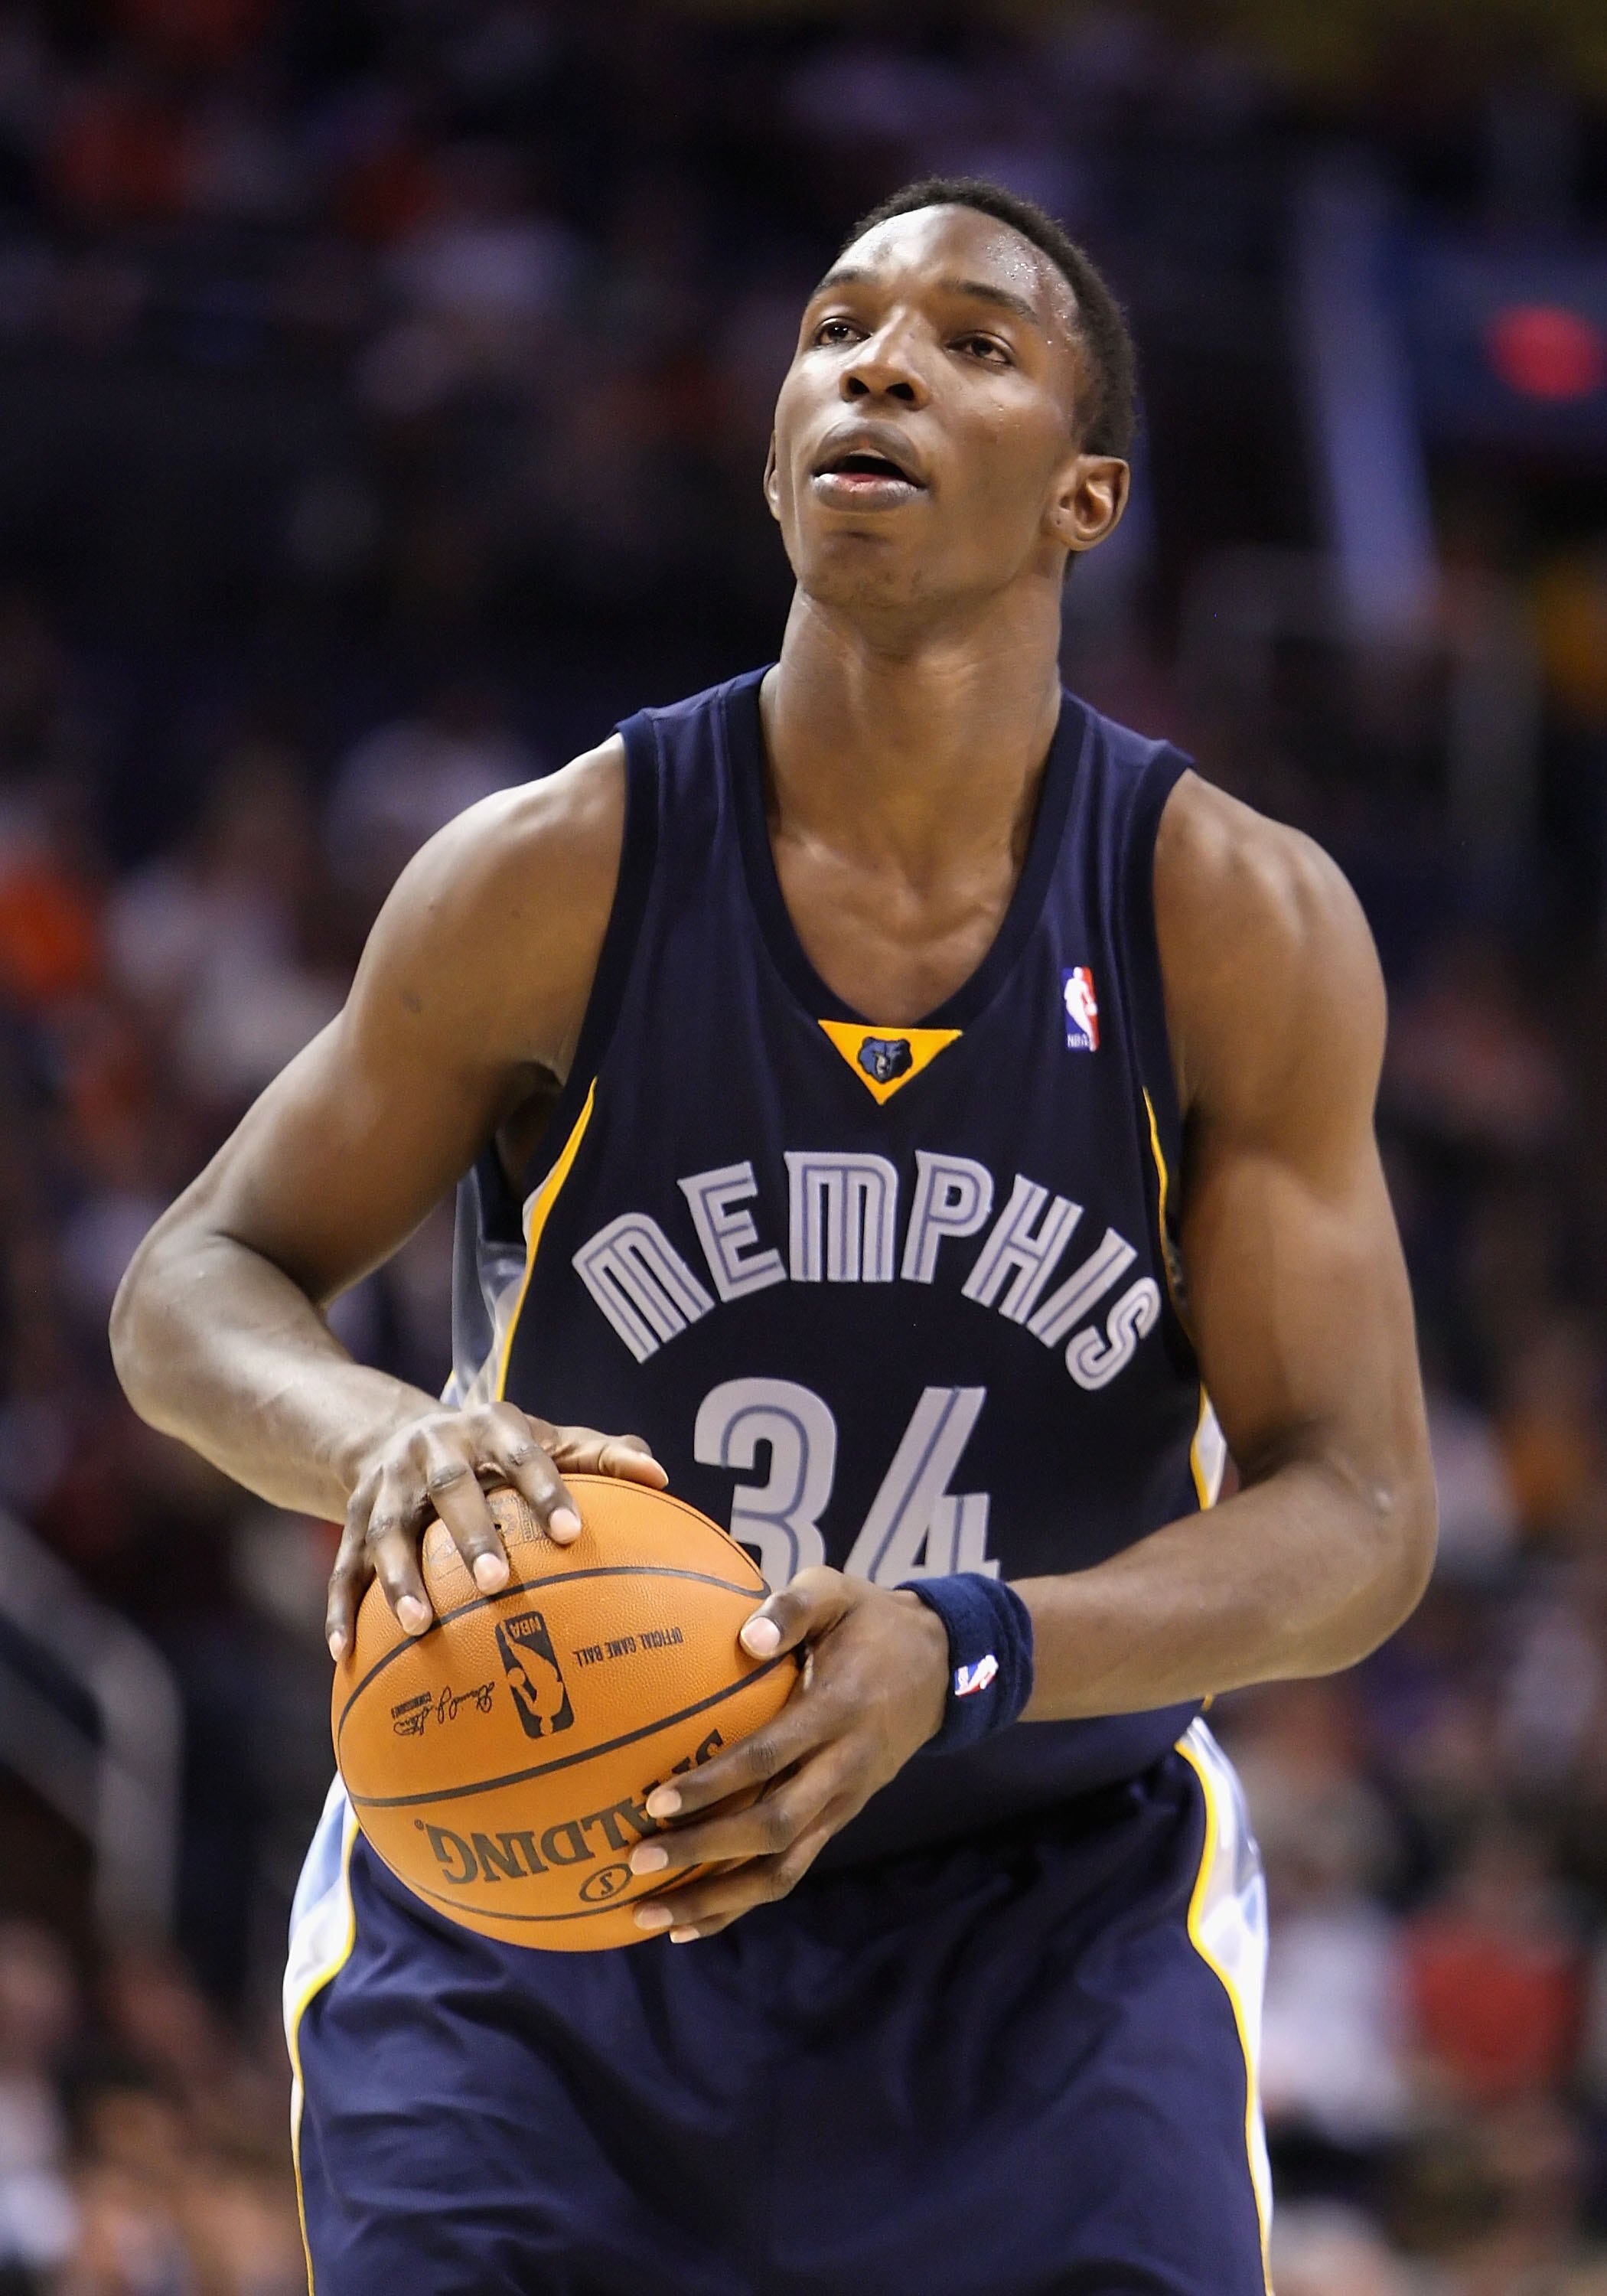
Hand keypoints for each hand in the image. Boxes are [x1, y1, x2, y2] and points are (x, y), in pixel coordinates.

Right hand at [326, 1404, 665, 1658]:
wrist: (398, 1432)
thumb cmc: (497, 1450)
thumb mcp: (545, 1438)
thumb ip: (600, 1456)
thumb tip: (661, 1475)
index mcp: (488, 1426)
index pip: (522, 1453)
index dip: (547, 1489)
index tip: (574, 1534)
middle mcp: (432, 1449)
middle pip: (450, 1487)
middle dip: (470, 1533)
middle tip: (497, 1583)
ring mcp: (386, 1486)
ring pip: (387, 1531)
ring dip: (399, 1579)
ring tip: (420, 1628)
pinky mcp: (351, 1520)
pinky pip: (343, 1568)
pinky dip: (341, 1610)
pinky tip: (346, 1655)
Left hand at [628, 1568, 948, 1940]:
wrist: (943, 1665)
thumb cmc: (871, 1621)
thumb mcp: (838, 1591)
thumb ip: (794, 1605)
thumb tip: (747, 1635)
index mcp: (836, 1711)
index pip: (771, 1757)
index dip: (716, 1784)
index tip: (657, 1800)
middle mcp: (842, 1768)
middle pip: (772, 1829)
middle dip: (703, 1853)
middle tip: (635, 1862)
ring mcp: (844, 1803)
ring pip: (782, 1870)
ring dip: (716, 1900)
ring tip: (649, 1917)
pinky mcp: (840, 1819)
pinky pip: (790, 1872)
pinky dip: (740, 1904)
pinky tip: (688, 1924)